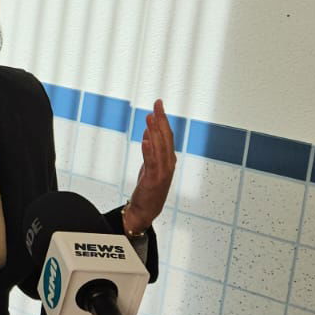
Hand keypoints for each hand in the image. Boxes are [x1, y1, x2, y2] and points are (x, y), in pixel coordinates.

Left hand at [127, 100, 175, 230]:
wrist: (145, 210)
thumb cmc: (149, 188)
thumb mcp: (149, 165)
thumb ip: (150, 149)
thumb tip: (148, 130)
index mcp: (168, 159)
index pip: (167, 134)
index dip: (163, 119)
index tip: (158, 104)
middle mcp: (169, 163)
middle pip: (166, 137)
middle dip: (161, 120)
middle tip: (157, 104)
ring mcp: (163, 171)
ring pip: (160, 147)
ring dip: (155, 131)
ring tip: (151, 117)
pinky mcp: (154, 179)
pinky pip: (152, 162)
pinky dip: (149, 150)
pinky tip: (145, 139)